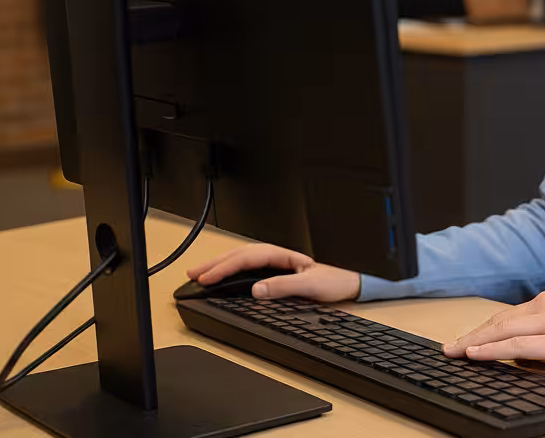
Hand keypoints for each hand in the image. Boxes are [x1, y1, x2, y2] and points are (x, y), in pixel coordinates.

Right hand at [185, 244, 360, 302]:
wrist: (352, 283)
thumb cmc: (336, 281)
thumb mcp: (311, 286)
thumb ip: (283, 287)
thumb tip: (255, 290)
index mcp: (284, 256)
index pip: (247, 258)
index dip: (225, 267)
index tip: (208, 278)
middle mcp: (278, 256)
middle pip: (241, 255)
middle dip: (215, 263)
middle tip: (192, 274)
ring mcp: (277, 263)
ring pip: (243, 259)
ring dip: (221, 264)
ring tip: (200, 273)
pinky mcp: (278, 272)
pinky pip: (249, 267)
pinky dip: (232, 269)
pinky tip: (224, 275)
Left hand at [442, 291, 544, 376]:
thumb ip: (541, 338)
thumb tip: (516, 357)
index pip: (506, 316)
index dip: (481, 329)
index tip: (464, 340)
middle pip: (498, 321)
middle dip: (471, 335)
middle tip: (449, 348)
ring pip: (501, 330)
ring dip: (474, 342)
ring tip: (454, 353)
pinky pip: (515, 345)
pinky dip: (491, 350)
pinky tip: (475, 355)